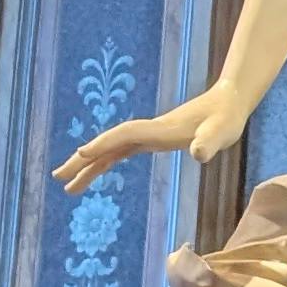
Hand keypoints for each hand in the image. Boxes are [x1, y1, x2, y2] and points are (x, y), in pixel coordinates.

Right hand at [54, 85, 245, 192]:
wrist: (228, 102)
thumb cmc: (226, 118)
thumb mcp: (222, 133)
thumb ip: (210, 142)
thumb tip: (199, 154)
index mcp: (160, 130)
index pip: (125, 136)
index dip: (104, 144)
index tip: (82, 154)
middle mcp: (148, 131)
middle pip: (109, 144)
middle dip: (83, 160)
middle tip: (59, 177)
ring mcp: (148, 135)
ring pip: (111, 150)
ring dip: (89, 165)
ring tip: (68, 185)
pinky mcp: (153, 139)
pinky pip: (122, 151)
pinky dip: (106, 161)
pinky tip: (95, 170)